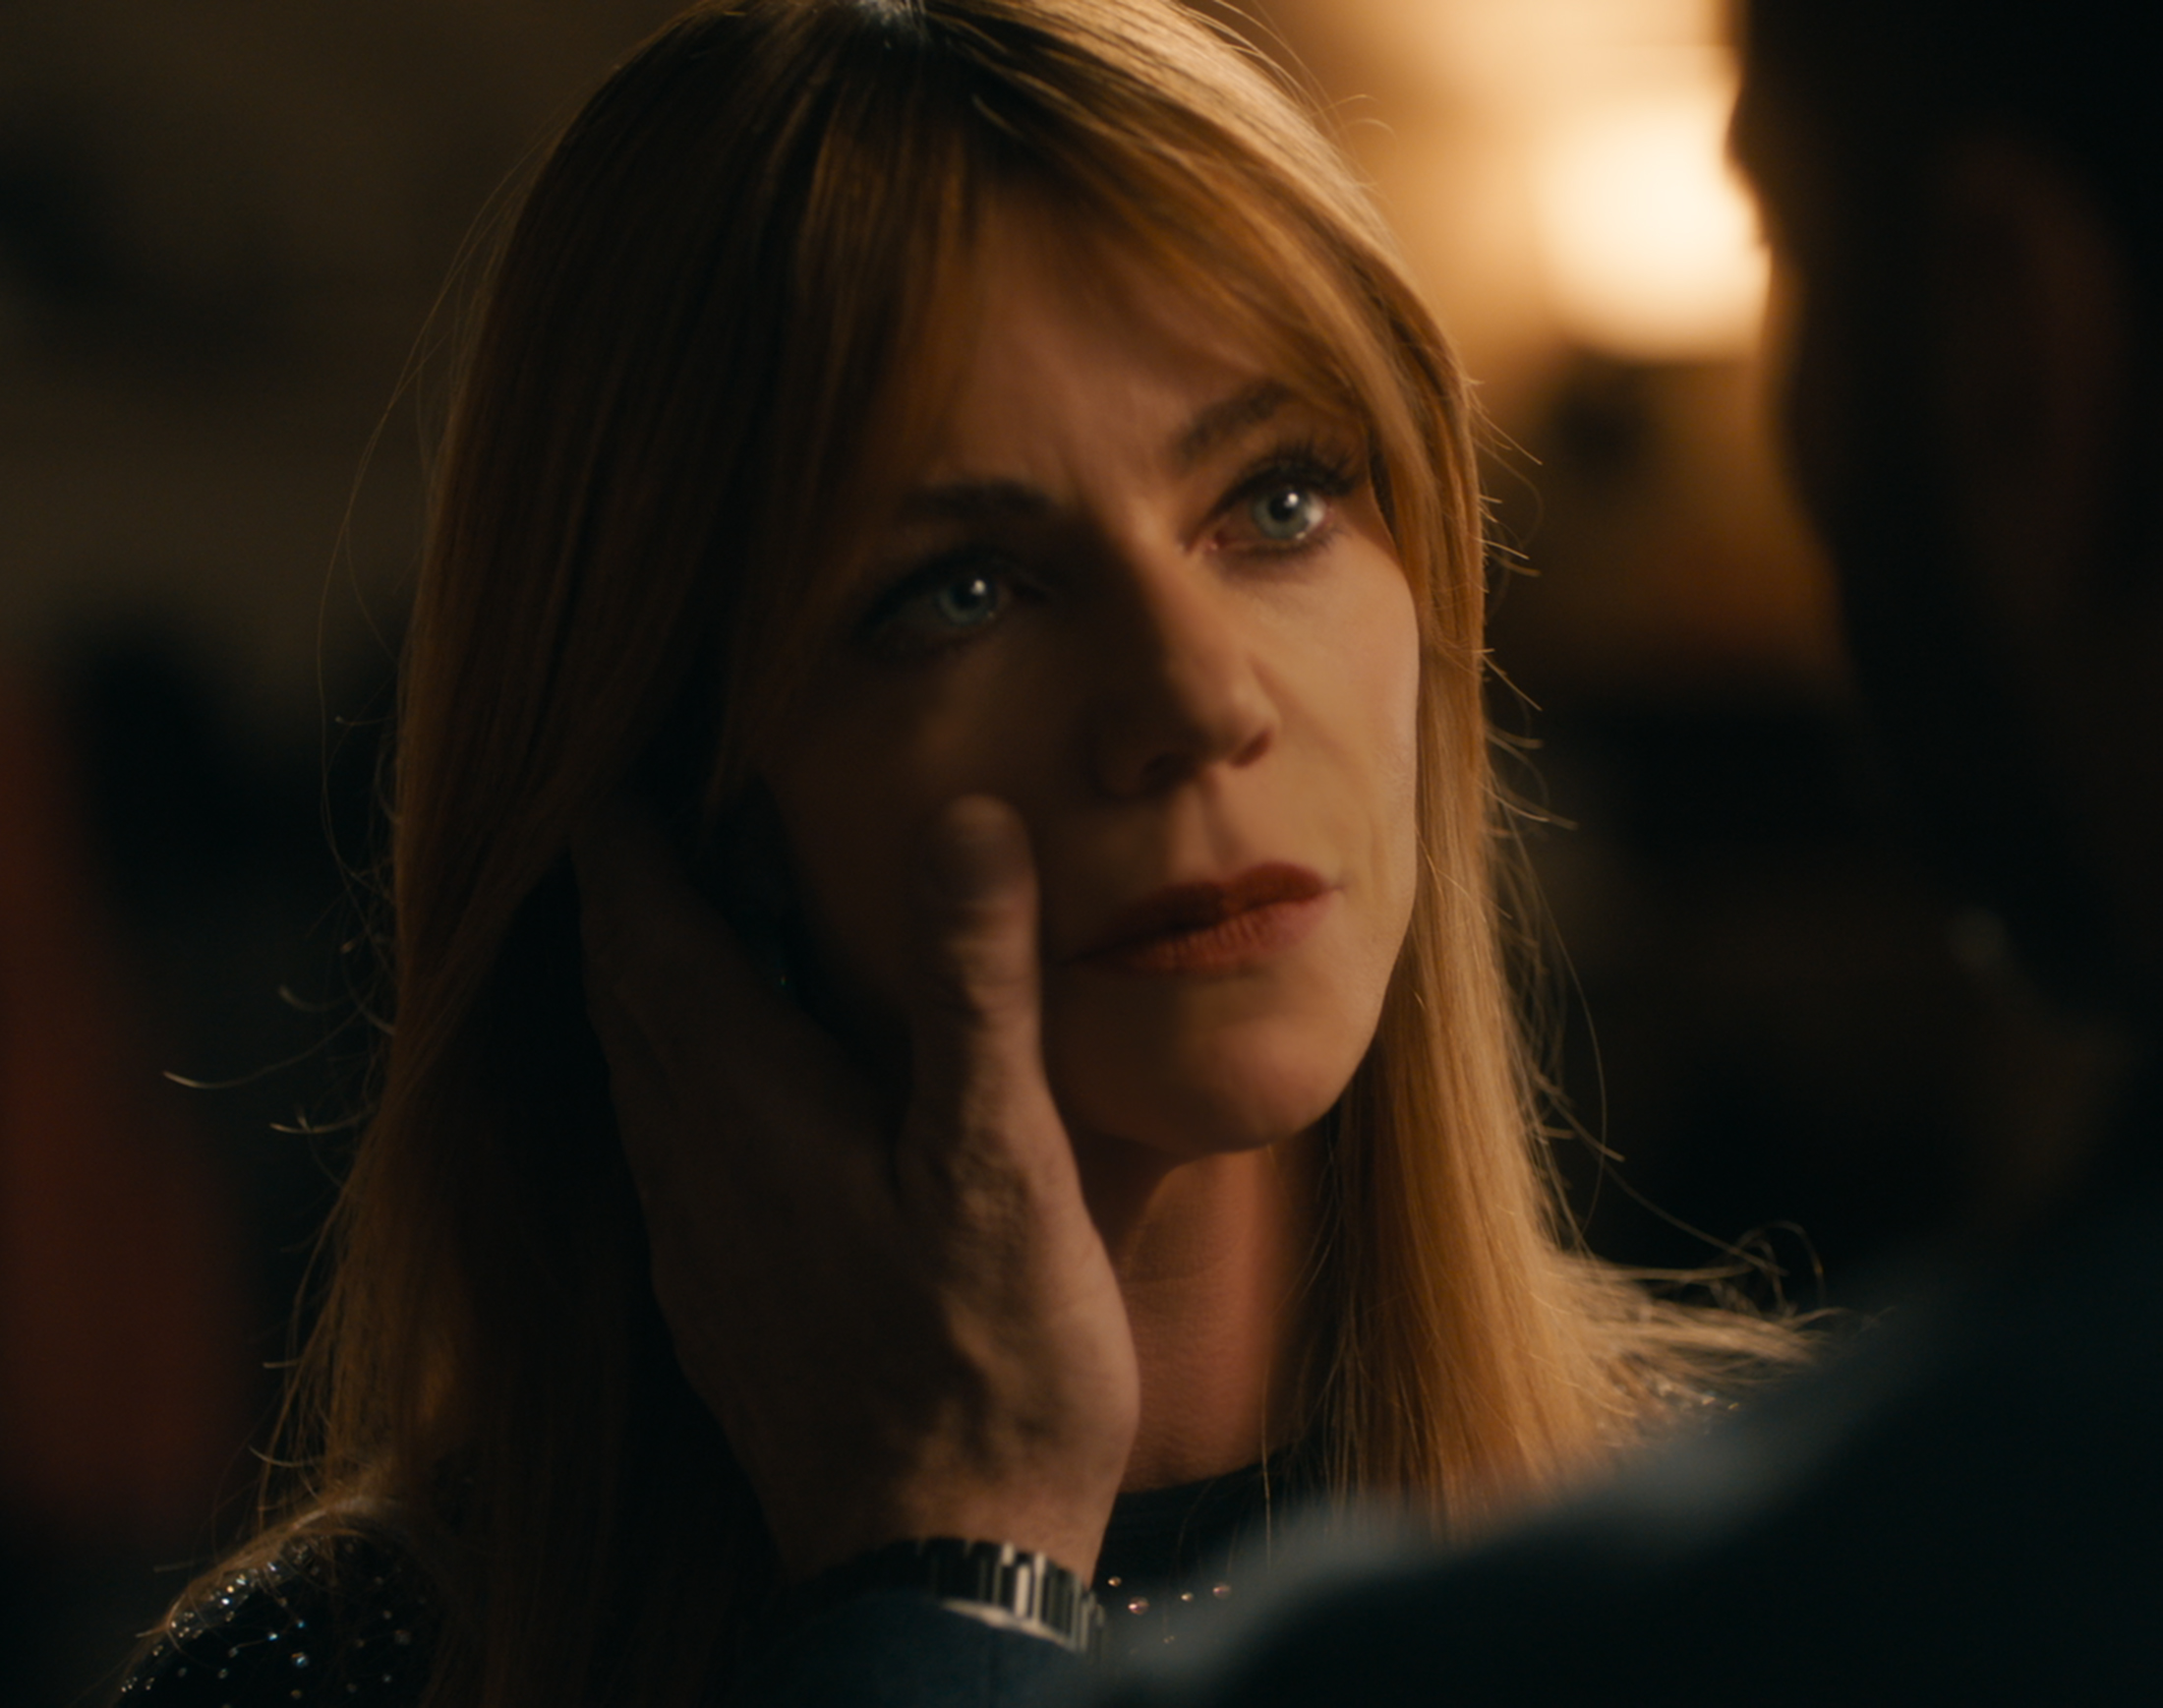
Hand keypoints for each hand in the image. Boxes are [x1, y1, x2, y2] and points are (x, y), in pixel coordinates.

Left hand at [574, 795, 1137, 1580]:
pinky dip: (688, 1081)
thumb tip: (962, 819)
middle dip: (633, 899)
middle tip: (661, 817)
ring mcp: (702, 1250)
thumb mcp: (1001, 1160)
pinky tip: (748, 1101)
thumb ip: (973, 987)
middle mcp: (695, 1171)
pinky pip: (676, 1155)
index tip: (625, 760)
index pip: (648, 936)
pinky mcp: (727, 1311)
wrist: (936, 1565)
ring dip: (654, 991)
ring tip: (700, 930)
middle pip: (627, 1002)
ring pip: (642, 1083)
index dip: (629, 839)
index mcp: (747, 1111)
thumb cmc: (985, 1367)